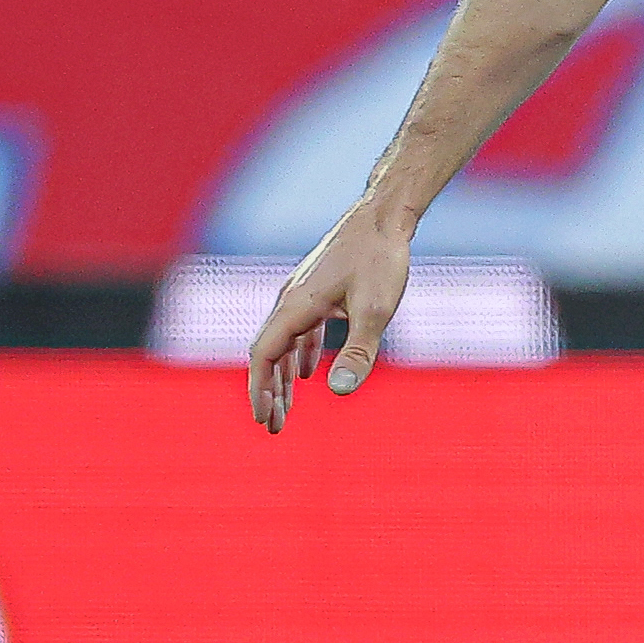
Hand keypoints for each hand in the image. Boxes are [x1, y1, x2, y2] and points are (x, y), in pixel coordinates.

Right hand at [246, 203, 413, 433]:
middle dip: (269, 391)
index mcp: (295, 306)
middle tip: (273, 427)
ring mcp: (302, 294)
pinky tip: (310, 373)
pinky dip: (300, 354)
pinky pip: (300, 330)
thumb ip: (358, 351)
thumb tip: (339, 390)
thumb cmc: (380, 259)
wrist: (384, 216)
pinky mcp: (318, 290)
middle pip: (269, 353)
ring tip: (286, 409)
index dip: (259, 388)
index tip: (262, 418)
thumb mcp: (375, 311)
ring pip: (284, 343)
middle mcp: (290, 300)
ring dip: (283, 377)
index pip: (263, 355)